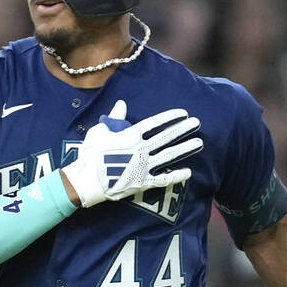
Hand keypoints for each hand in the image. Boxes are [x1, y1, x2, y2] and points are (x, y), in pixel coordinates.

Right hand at [60, 101, 201, 207]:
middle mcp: (141, 149)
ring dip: (185, 149)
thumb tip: (121, 104)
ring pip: (169, 156)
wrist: (87, 181)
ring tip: (199, 143)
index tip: (183, 113)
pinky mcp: (143, 182)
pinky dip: (176, 176)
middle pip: (167, 137)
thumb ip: (113, 118)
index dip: (170, 117)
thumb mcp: (99, 131)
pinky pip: (163, 179)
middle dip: (183, 129)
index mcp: (130, 136)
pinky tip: (188, 172)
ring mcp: (144, 166)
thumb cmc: (90, 155)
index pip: (155, 123)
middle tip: (198, 123)